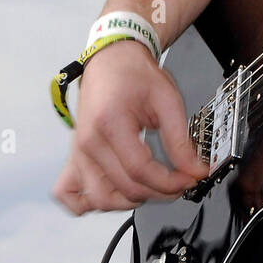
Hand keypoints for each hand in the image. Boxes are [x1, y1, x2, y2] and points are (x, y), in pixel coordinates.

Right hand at [52, 39, 207, 215]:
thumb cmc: (134, 74)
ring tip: (151, 185)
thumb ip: (180, 139)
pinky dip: (90, 202)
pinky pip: (68, 194)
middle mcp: (88, 141)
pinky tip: (114, 191)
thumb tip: (195, 169)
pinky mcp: (74, 156)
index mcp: (110, 122)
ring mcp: (78, 151)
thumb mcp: (167, 100)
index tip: (188, 179)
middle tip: (178, 182)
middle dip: (158, 192)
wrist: (112, 60)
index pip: (139, 170)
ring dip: (130, 201)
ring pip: (100, 199)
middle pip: (124, 188)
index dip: (168, 181)